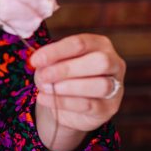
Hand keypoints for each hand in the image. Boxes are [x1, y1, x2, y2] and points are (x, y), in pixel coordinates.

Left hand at [30, 34, 125, 150]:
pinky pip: (90, 105)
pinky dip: (64, 102)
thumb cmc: (62, 76)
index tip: (35, 61)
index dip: (56, 51)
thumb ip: (49, 61)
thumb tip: (38, 62)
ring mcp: (115, 86)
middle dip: (67, 69)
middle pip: (99, 61)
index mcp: (99, 44)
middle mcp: (113, 62)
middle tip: (43, 76)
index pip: (80, 43)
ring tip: (46, 88)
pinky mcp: (109, 107)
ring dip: (68, 87)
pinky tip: (45, 99)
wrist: (67, 105)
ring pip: (100, 85)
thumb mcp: (53, 64)